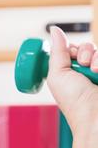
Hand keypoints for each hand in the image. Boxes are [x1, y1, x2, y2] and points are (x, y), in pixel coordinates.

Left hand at [46, 27, 97, 144]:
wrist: (95, 117)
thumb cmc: (74, 101)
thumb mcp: (58, 74)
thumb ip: (57, 51)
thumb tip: (54, 30)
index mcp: (72, 72)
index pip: (76, 49)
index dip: (74, 48)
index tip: (71, 55)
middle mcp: (88, 71)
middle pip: (90, 46)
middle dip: (85, 51)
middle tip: (83, 63)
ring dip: (96, 57)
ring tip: (94, 71)